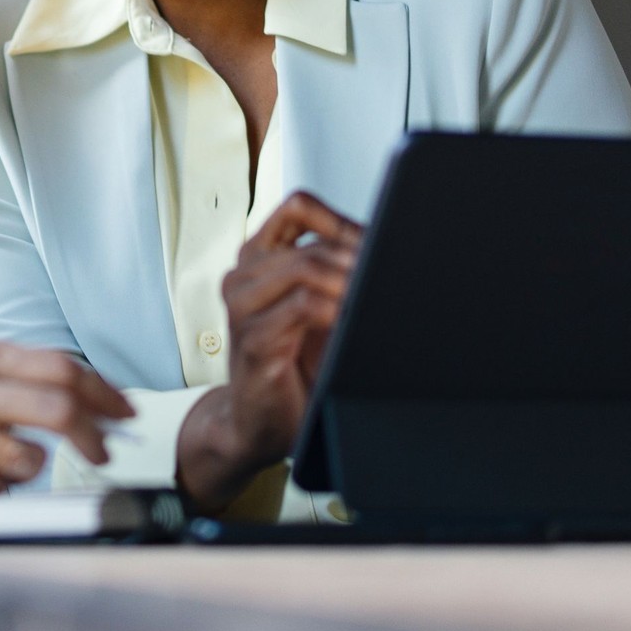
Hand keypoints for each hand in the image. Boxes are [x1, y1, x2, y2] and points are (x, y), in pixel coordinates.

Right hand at [174, 191, 363, 510]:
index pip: (299, 206)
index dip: (343, 220)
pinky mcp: (252, 340)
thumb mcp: (315, 307)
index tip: (376, 246)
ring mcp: (242, 307)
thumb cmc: (290, 365)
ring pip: (306, 267)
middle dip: (358, 262)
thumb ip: (335, 273)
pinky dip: (338, 310)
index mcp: (259, 258)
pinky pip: (303, 306)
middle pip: (312, 245)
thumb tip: (387, 245)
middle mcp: (244, 276)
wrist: (257, 423)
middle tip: (388, 281)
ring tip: (371, 302)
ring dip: (349, 284)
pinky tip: (352, 322)